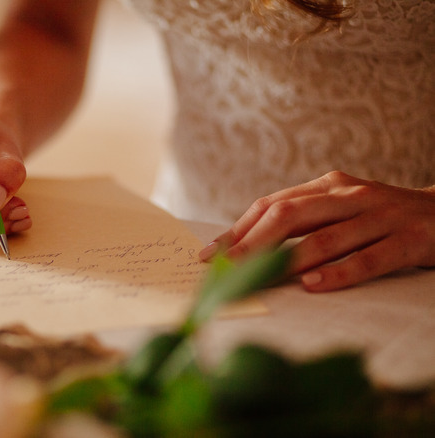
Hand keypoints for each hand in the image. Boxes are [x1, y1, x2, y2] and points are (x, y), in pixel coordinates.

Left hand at [199, 171, 434, 291]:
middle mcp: (349, 196)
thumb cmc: (380, 216)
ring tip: (257, 278)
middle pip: (290, 215)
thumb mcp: (340, 208)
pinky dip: (339, 272)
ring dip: (286, 261)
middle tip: (223, 268)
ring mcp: (380, 216)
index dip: (238, 229)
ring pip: (326, 237)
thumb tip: (247, 246)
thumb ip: (302, 221)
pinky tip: (313, 285)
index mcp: (327, 187)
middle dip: (251, 243)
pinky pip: (369, 258)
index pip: (271, 205)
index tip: (210, 254)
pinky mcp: (409, 240)